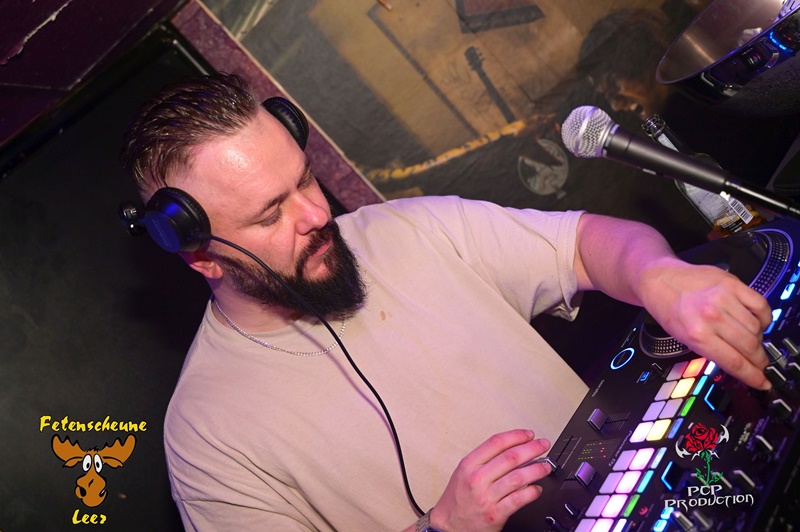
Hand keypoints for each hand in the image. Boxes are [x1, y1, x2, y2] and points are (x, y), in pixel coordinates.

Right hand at [429, 429, 551, 531]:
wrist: (448, 525)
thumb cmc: (458, 498)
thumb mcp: (464, 472)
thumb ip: (485, 460)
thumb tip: (514, 449)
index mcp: (469, 464)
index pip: (496, 443)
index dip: (516, 436)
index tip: (529, 435)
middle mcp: (477, 479)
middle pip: (510, 457)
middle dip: (532, 449)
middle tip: (543, 445)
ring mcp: (486, 497)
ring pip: (517, 477)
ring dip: (536, 469)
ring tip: (546, 466)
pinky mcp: (495, 514)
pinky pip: (518, 500)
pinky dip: (532, 493)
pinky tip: (537, 489)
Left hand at [638, 257, 772, 388]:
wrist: (660, 279)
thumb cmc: (668, 308)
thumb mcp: (683, 338)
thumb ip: (712, 350)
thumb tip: (738, 365)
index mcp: (697, 334)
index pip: (734, 362)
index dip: (753, 376)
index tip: (762, 382)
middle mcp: (711, 316)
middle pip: (749, 347)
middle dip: (758, 360)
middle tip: (759, 363)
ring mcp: (724, 298)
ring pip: (756, 328)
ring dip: (759, 339)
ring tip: (752, 341)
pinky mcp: (732, 283)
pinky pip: (761, 305)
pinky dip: (764, 317)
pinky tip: (757, 322)